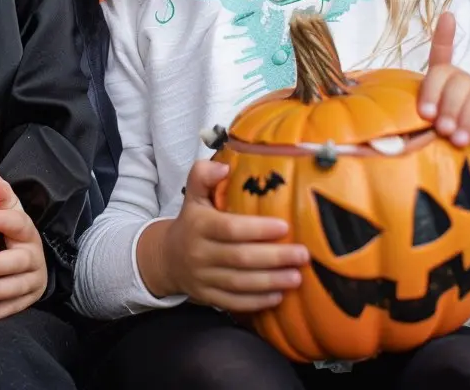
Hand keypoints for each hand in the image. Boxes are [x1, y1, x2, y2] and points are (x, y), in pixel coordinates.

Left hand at [0, 171, 46, 324]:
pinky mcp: (29, 299)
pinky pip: (13, 309)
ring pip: (15, 288)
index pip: (18, 222)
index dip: (0, 219)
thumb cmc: (14, 234)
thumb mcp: (12, 213)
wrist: (35, 264)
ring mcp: (32, 280)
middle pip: (16, 262)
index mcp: (27, 231)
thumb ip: (2, 195)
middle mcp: (33, 256)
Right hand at [136, 159, 308, 312]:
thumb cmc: (191, 221)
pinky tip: (279, 297)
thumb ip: (204, 174)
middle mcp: (199, 253)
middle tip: (302, 255)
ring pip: (240, 283)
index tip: (285, 226)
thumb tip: (225, 167)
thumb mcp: (193, 194)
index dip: (258, 229)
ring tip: (297, 276)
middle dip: (274, 257)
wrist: (167, 258)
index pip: (230, 228)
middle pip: (240, 258)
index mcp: (198, 225)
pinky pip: (234, 303)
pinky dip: (257, 302)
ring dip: (271, 281)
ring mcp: (203, 278)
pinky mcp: (208, 297)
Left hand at [419, 12, 469, 165]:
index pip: (441, 53)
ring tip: (457, 140)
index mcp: (442, 77)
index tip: (447, 16)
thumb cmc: (440, 127)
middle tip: (441, 128)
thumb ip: (417, 113)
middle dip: (447, 106)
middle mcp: (462, 79)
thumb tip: (404, 117)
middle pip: (454, 82)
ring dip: (465, 119)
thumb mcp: (426, 118)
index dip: (444, 35)